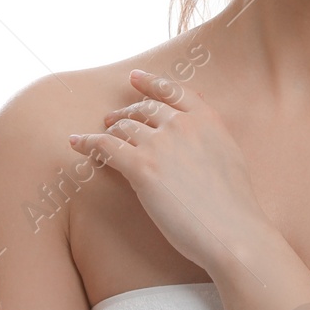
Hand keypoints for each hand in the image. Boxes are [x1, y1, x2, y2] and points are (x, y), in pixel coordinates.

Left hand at [68, 69, 271, 273]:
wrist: (232, 232)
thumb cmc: (233, 206)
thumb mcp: (230, 156)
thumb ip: (210, 137)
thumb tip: (197, 130)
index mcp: (207, 119)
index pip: (173, 91)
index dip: (151, 82)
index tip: (135, 78)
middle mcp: (182, 124)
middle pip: (144, 109)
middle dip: (127, 112)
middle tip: (112, 119)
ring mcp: (160, 144)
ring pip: (124, 127)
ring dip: (109, 130)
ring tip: (100, 136)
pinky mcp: (141, 168)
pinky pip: (105, 147)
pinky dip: (87, 143)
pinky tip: (76, 143)